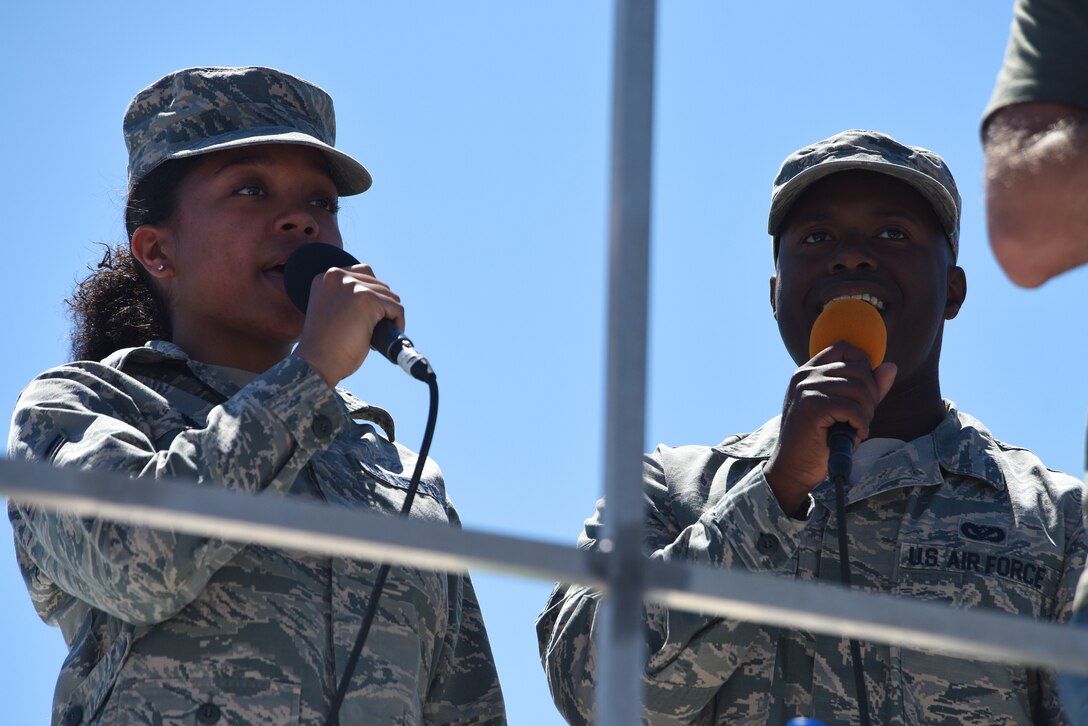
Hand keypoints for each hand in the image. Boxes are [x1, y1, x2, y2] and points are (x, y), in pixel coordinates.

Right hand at [293, 263, 404, 385]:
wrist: (317, 364)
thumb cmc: (326, 347)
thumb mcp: (333, 313)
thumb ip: (348, 299)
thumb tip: (383, 298)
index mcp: (326, 278)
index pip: (363, 275)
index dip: (371, 298)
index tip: (368, 318)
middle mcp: (337, 276)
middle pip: (378, 284)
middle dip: (380, 309)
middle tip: (370, 331)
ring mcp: (352, 285)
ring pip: (389, 297)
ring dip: (388, 317)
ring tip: (374, 336)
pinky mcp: (367, 298)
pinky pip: (396, 308)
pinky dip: (397, 324)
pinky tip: (383, 339)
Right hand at [764, 342, 896, 513]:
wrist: (793, 468)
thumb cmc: (818, 440)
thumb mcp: (844, 409)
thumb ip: (866, 388)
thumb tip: (891, 366)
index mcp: (808, 371)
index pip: (844, 347)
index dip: (863, 365)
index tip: (864, 391)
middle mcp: (805, 375)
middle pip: (858, 369)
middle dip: (871, 395)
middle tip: (863, 418)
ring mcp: (807, 389)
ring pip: (859, 389)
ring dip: (867, 413)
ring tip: (857, 428)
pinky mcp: (813, 406)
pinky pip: (853, 408)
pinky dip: (861, 425)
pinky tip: (854, 435)